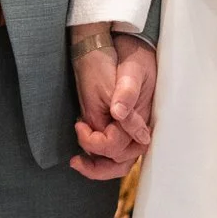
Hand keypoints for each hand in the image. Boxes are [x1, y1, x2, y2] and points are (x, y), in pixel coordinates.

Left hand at [69, 29, 156, 180]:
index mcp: (141, 119)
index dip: (96, 142)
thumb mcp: (132, 70)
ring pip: (118, 163)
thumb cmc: (133, 59)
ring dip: (98, 168)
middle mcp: (137, 130)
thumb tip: (118, 113)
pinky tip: (83, 151)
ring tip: (77, 162)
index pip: (118, 145)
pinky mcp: (123, 129)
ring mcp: (131, 132)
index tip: (80, 124)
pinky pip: (113, 153)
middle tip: (75, 160)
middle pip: (120, 163)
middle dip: (97, 166)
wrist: (133, 50)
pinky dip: (99, 158)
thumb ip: (127, 93)